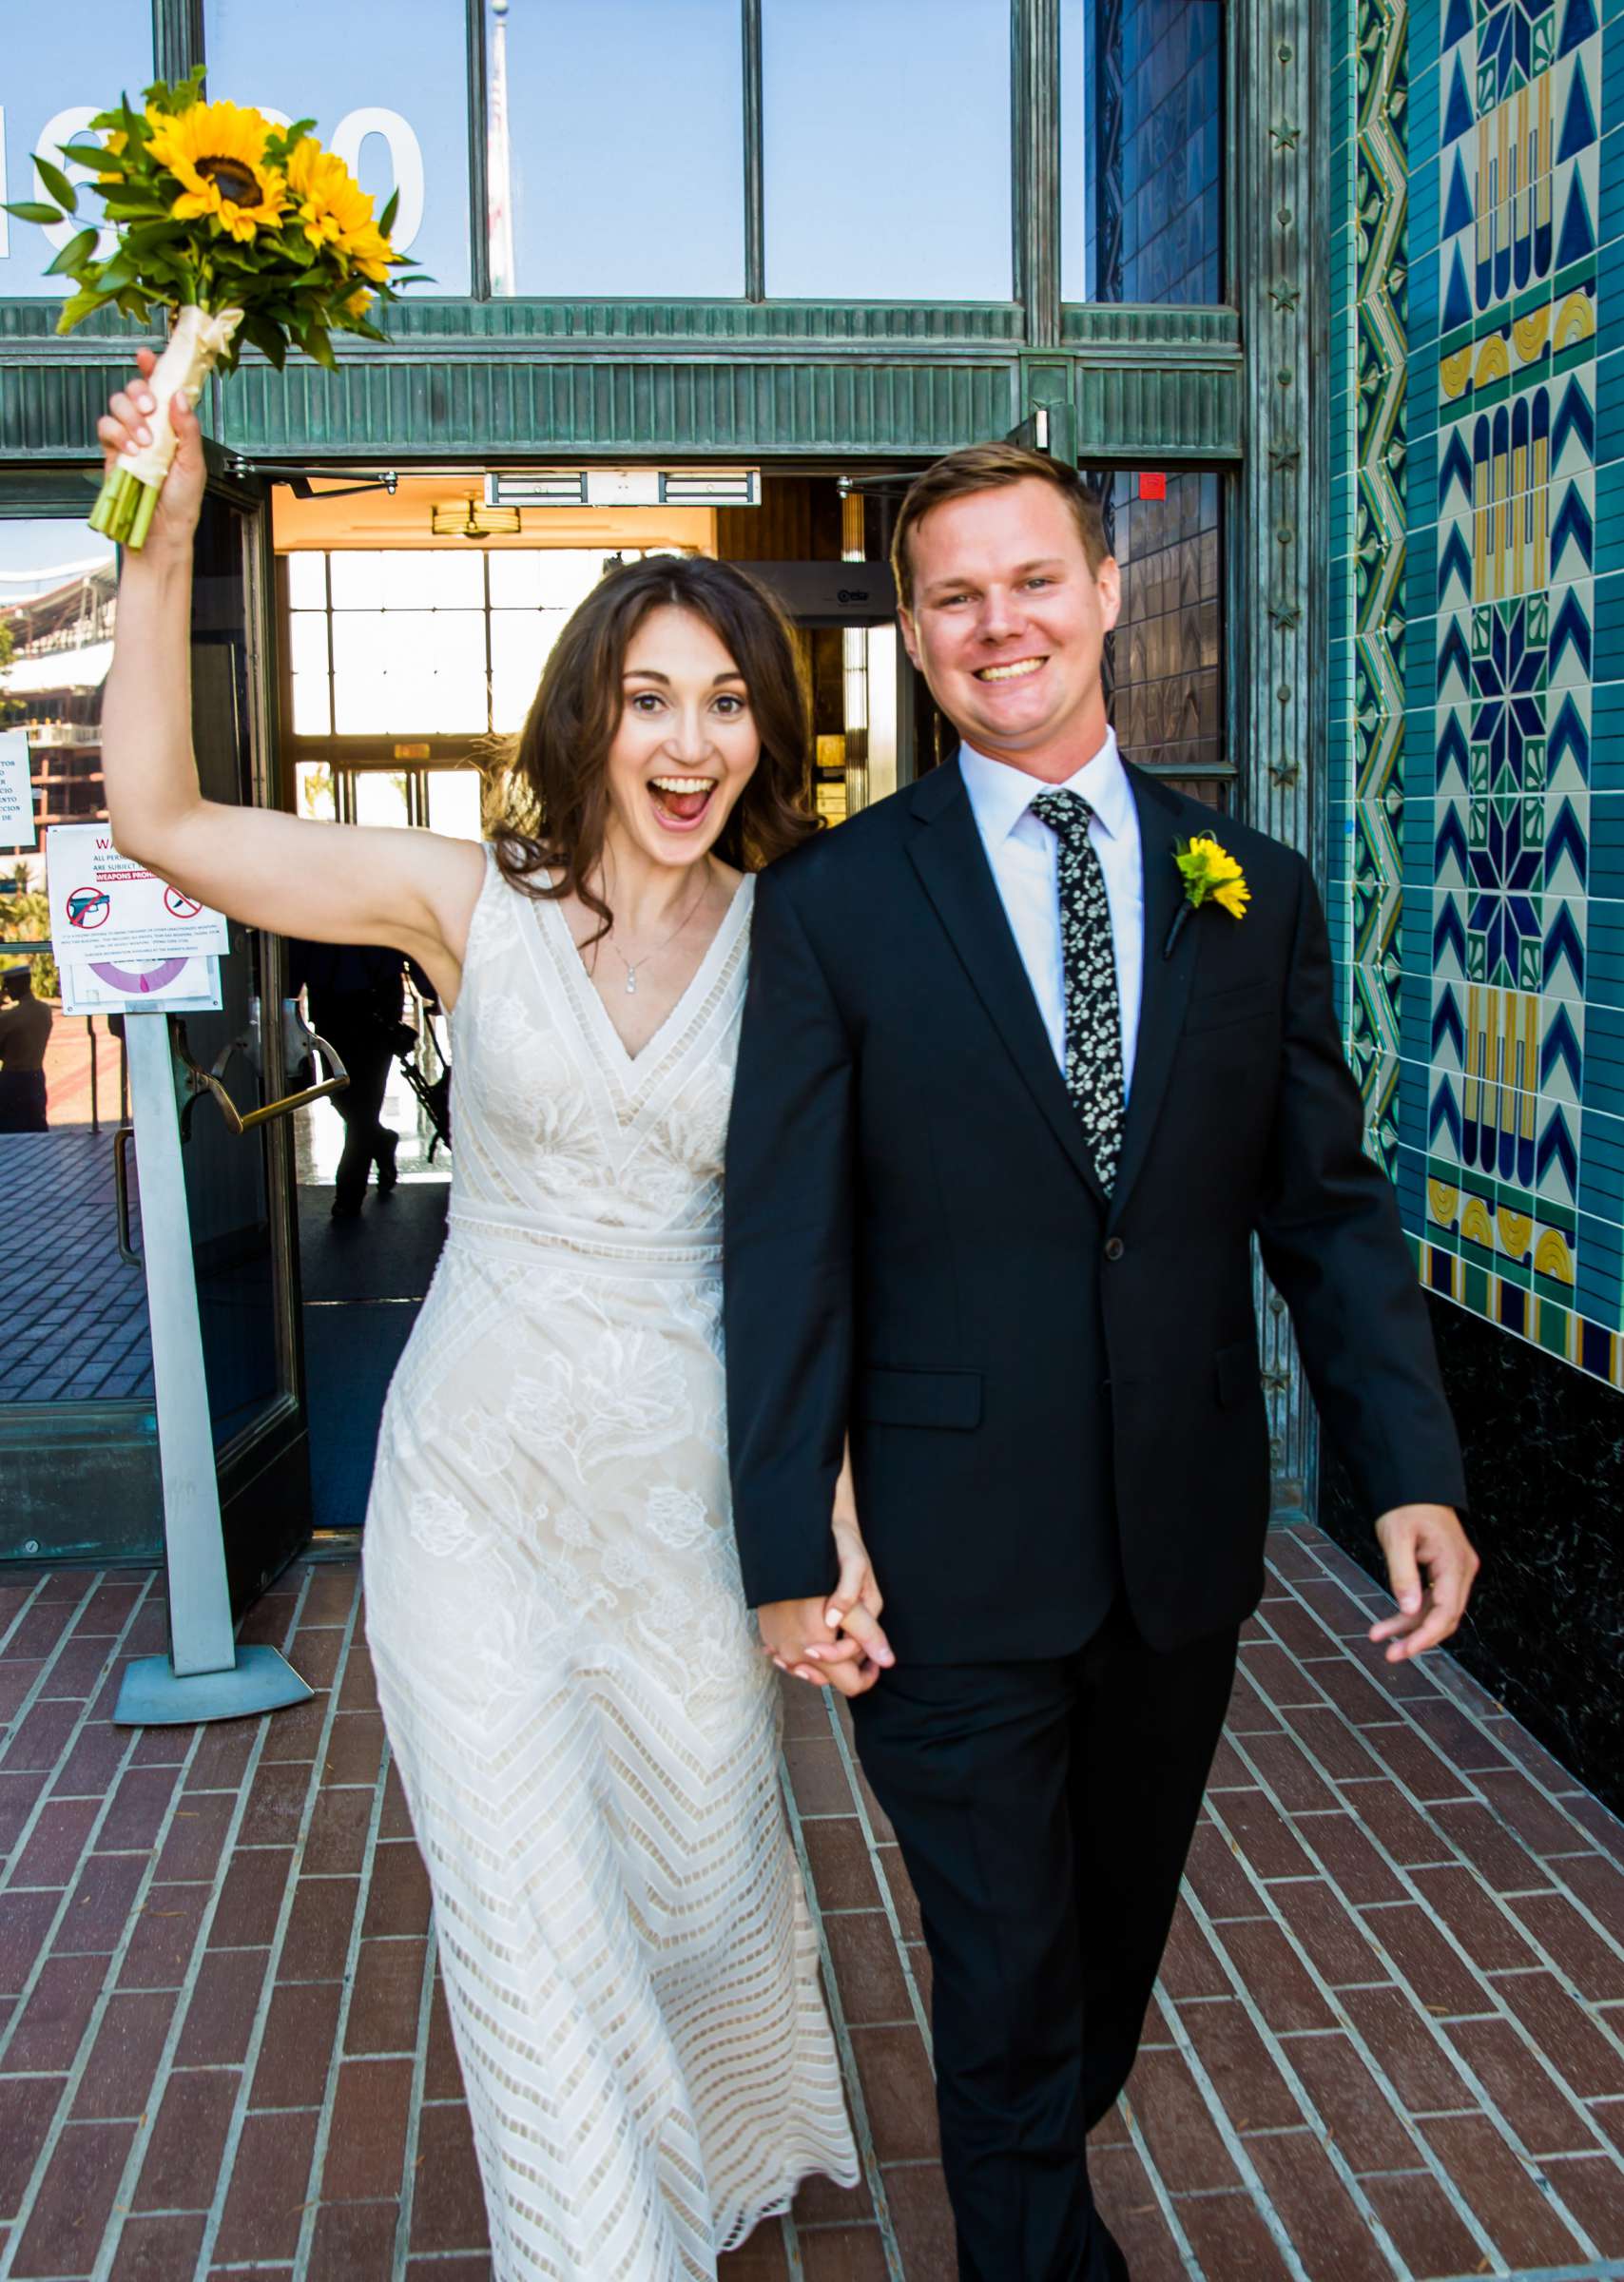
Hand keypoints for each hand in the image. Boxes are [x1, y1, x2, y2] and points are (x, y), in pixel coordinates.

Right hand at [97, 348, 204, 556]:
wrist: (161, 531)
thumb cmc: (182, 501)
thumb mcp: (195, 463)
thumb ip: (188, 429)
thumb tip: (180, 396)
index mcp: (173, 425)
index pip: (162, 388)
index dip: (154, 369)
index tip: (149, 357)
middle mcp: (150, 426)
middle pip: (135, 389)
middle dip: (140, 392)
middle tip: (150, 409)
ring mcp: (129, 437)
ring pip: (118, 404)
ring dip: (130, 417)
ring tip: (145, 442)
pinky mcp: (112, 451)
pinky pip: (105, 427)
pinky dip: (117, 433)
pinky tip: (131, 450)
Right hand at [758, 1496, 893, 1699]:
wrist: (791, 1533)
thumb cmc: (831, 1554)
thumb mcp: (858, 1589)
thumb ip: (868, 1631)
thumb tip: (886, 1662)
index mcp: (816, 1643)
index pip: (850, 1685)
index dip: (868, 1673)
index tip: (876, 1657)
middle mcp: (792, 1651)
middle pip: (829, 1680)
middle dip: (847, 1662)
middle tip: (858, 1634)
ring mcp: (776, 1644)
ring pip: (810, 1669)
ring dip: (826, 1655)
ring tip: (838, 1625)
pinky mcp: (767, 1634)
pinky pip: (791, 1657)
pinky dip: (806, 1647)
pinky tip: (815, 1625)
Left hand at [1370, 1504, 1478, 1661]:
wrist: (1413, 1485)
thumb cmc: (1404, 1506)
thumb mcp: (1396, 1538)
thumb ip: (1403, 1575)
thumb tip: (1410, 1611)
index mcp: (1454, 1562)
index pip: (1447, 1610)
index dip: (1427, 1635)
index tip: (1404, 1650)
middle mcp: (1462, 1569)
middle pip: (1445, 1616)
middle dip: (1418, 1638)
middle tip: (1389, 1655)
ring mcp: (1456, 1571)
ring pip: (1437, 1611)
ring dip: (1410, 1627)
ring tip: (1378, 1638)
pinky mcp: (1446, 1572)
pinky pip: (1432, 1600)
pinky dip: (1412, 1612)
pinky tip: (1390, 1624)